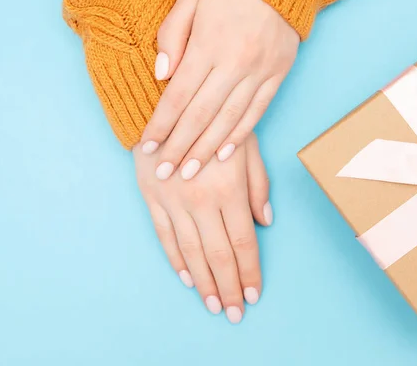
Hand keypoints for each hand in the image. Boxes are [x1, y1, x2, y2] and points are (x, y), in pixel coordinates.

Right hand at [134, 133, 271, 322]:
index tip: (255, 293)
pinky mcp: (151, 199)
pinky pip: (165, 237)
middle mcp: (200, 201)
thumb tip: (265, 220)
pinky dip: (176, 260)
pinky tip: (187, 278)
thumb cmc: (214, 122)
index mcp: (228, 189)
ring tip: (214, 305)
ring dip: (204, 283)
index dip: (250, 271)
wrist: (162, 103)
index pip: (243, 242)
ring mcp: (173, 202)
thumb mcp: (246, 145)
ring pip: (191, 252)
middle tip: (236, 312)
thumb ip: (259, 184)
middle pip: (219, 254)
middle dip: (229, 287)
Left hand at [140, 0, 298, 180]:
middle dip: (180, 147)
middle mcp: (235, 63)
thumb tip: (162, 77)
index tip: (147, 147)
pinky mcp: (277, 76)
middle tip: (166, 174)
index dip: (162, 124)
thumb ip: (171, 37)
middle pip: (202, 115)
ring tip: (191, 171)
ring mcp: (259, 72)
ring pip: (229, 119)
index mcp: (208, 44)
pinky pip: (257, 112)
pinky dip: (239, 135)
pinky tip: (224, 154)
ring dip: (207, 149)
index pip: (179, 95)